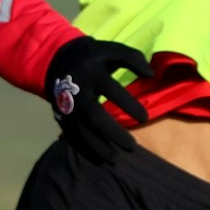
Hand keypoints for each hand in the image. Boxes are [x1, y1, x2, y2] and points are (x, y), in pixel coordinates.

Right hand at [45, 36, 153, 163]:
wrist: (58, 59)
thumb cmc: (94, 56)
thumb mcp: (113, 50)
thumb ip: (134, 58)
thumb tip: (151, 74)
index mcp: (92, 72)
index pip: (112, 90)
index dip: (129, 104)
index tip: (145, 118)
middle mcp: (77, 90)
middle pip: (94, 115)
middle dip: (112, 132)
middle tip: (131, 146)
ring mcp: (67, 104)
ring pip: (81, 129)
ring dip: (97, 145)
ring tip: (114, 158)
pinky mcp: (61, 114)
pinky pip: (71, 134)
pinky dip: (84, 148)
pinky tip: (98, 159)